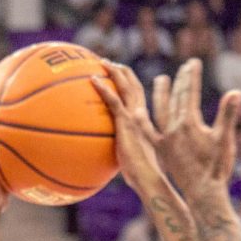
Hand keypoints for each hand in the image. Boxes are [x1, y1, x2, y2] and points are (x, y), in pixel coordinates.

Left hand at [90, 62, 161, 193]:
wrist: (148, 178)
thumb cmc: (140, 175)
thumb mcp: (130, 156)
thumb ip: (121, 148)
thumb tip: (108, 152)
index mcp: (143, 121)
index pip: (138, 97)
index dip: (130, 84)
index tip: (121, 75)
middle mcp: (141, 115)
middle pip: (134, 85)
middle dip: (123, 71)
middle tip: (110, 63)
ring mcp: (134, 117)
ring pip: (125, 86)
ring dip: (114, 72)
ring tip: (102, 62)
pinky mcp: (126, 123)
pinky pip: (113, 101)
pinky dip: (103, 88)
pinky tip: (92, 80)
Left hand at [151, 58, 240, 199]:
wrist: (203, 193)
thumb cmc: (217, 168)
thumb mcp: (224, 139)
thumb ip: (228, 114)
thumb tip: (236, 92)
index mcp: (189, 123)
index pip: (189, 92)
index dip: (192, 76)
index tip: (193, 62)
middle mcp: (173, 129)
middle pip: (177, 98)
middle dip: (182, 80)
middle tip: (185, 67)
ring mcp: (166, 140)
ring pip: (161, 111)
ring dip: (161, 94)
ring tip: (161, 79)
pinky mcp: (162, 151)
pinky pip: (149, 133)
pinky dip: (143, 122)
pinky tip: (137, 112)